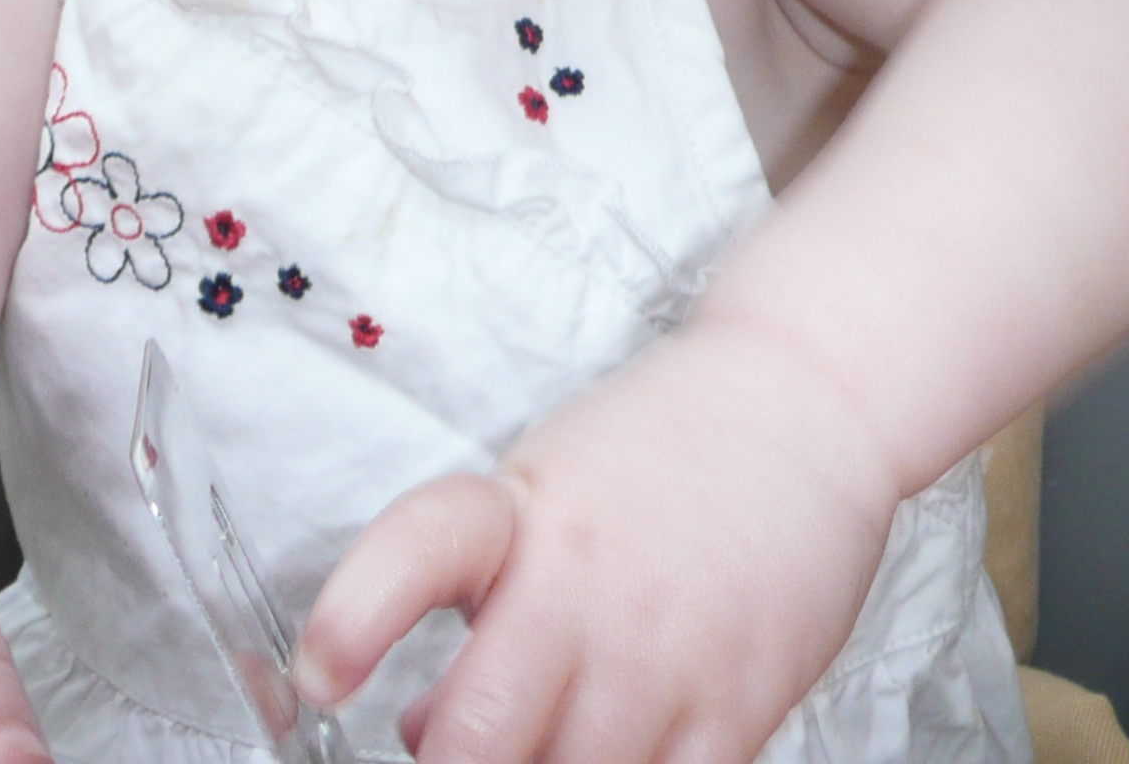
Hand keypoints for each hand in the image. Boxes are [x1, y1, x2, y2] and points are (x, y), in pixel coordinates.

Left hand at [297, 324, 899, 763]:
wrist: (806, 401)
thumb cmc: (663, 450)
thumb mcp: (540, 492)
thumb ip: (474, 603)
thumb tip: (423, 734)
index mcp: (515, 515)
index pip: (416, 553)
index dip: (355, 617)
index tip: (322, 673)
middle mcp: (582, 586)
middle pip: (482, 738)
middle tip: (459, 751)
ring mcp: (664, 653)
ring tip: (548, 742)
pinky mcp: (740, 703)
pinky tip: (622, 754)